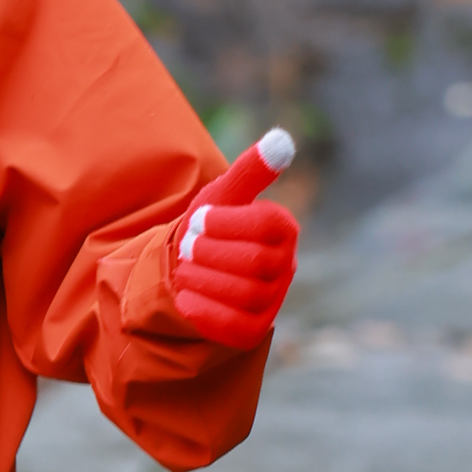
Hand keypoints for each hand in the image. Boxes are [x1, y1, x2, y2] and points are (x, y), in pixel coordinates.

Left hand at [174, 129, 300, 346]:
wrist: (190, 267)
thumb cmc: (209, 226)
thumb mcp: (223, 194)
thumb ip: (250, 170)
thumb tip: (281, 141)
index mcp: (283, 229)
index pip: (267, 226)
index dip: (227, 224)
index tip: (199, 219)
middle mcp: (286, 267)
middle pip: (256, 263)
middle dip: (212, 253)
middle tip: (187, 246)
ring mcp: (272, 302)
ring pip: (245, 295)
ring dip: (204, 280)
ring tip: (185, 269)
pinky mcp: (253, 330)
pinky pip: (236, 329)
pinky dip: (206, 313)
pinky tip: (186, 297)